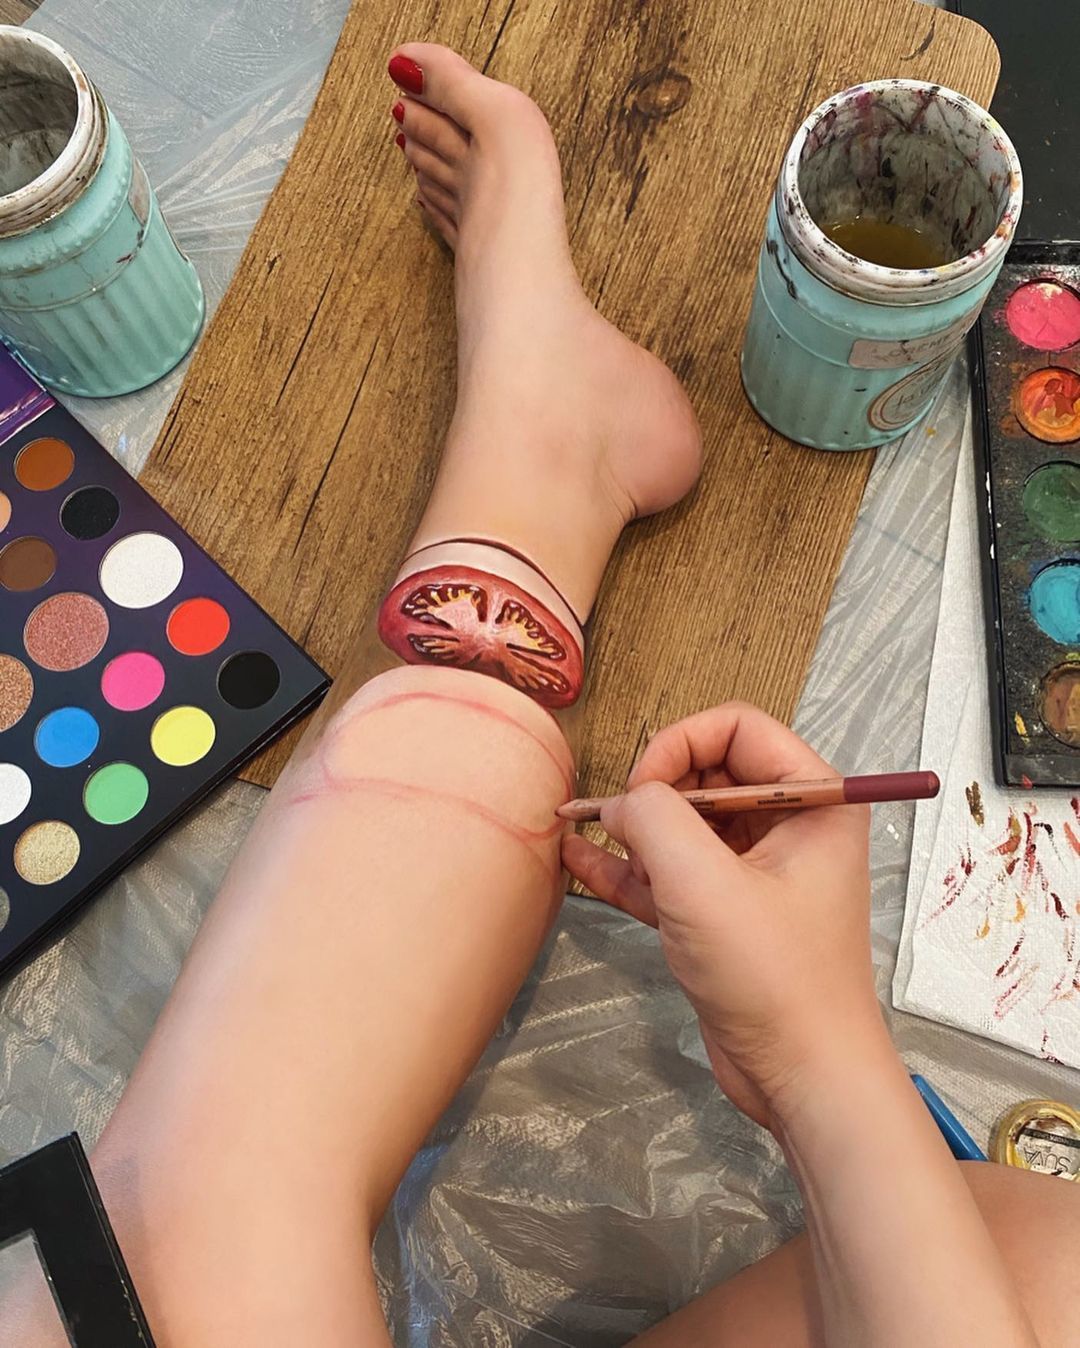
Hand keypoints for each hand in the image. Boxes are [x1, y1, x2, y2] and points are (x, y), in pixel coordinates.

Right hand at [562, 703, 881, 1128]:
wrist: (804, 1078)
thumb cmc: (774, 976)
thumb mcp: (703, 884)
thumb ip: (653, 819)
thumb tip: (619, 802)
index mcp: (813, 799)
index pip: (737, 727)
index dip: (680, 744)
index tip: (642, 790)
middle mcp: (789, 825)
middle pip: (706, 772)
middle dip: (653, 790)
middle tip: (616, 821)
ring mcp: (755, 872)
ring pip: (684, 825)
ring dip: (633, 828)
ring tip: (576, 829)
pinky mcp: (725, 914)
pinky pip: (671, 873)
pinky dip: (629, 868)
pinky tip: (579, 860)